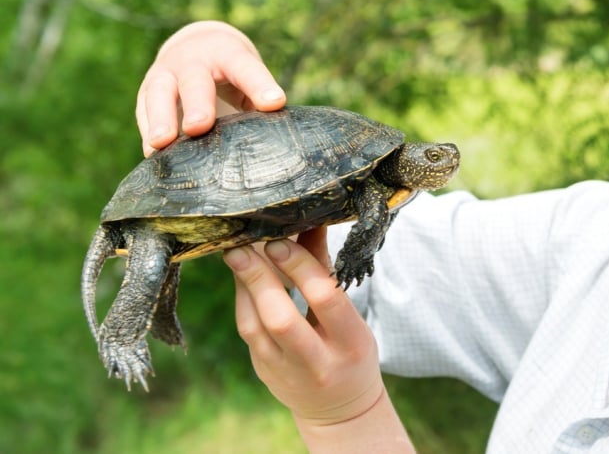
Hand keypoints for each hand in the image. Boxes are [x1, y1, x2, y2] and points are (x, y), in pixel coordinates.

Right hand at [137, 21, 285, 154]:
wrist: (197, 45)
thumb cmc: (231, 69)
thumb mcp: (248, 73)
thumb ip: (259, 97)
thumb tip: (275, 135)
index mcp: (227, 54)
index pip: (246, 67)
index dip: (260, 84)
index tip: (275, 103)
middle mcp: (192, 61)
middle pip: (194, 81)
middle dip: (197, 104)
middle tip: (199, 126)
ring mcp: (165, 73)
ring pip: (159, 94)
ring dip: (160, 119)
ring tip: (161, 143)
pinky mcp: (147, 91)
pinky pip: (142, 110)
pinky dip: (146, 131)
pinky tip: (152, 155)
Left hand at [224, 229, 413, 451]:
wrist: (339, 407)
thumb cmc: (348, 351)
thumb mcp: (351, 316)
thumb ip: (327, 272)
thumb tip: (310, 223)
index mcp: (351, 342)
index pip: (325, 299)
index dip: (300, 268)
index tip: (279, 242)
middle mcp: (318, 361)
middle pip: (282, 318)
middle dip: (260, 278)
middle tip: (244, 245)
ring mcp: (287, 371)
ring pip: (256, 327)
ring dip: (244, 287)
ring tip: (235, 254)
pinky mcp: (265, 372)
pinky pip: (248, 333)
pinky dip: (243, 301)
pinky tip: (241, 278)